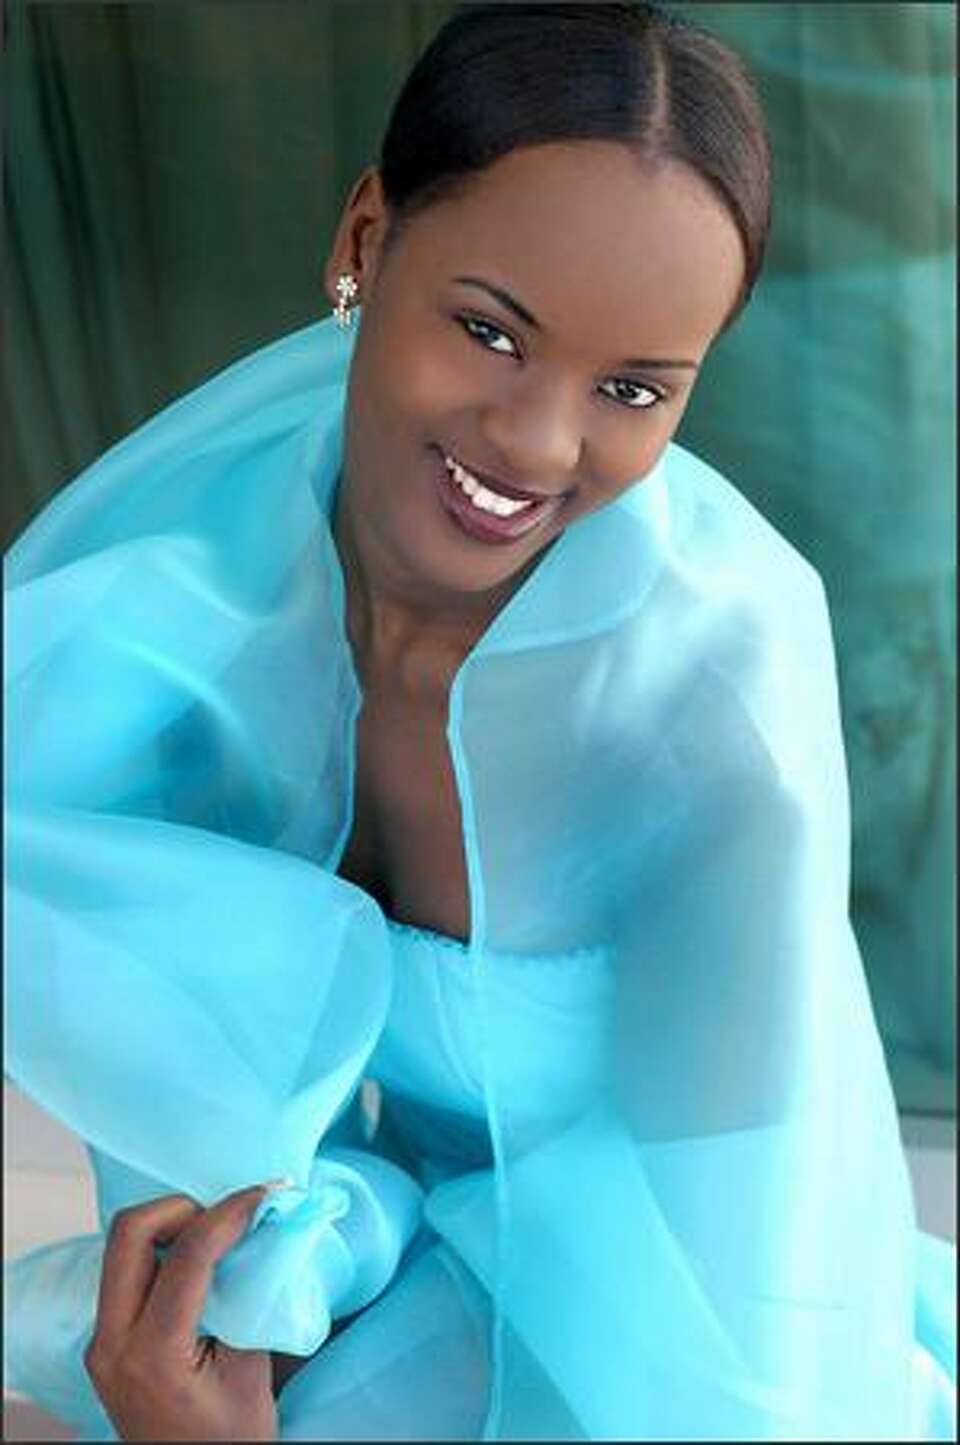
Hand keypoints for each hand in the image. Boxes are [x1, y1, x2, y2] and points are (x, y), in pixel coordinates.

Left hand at [84, 1183, 279, 1441]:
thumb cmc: (231, 1439)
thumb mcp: (252, 1368)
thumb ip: (251, 1297)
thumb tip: (262, 1233)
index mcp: (151, 1355)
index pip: (186, 1255)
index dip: (229, 1213)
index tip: (264, 1196)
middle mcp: (112, 1344)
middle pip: (129, 1233)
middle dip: (183, 1207)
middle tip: (227, 1217)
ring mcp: (102, 1343)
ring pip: (122, 1246)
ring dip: (170, 1225)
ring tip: (217, 1236)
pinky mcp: (107, 1340)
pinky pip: (126, 1271)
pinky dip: (162, 1249)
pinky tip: (198, 1260)